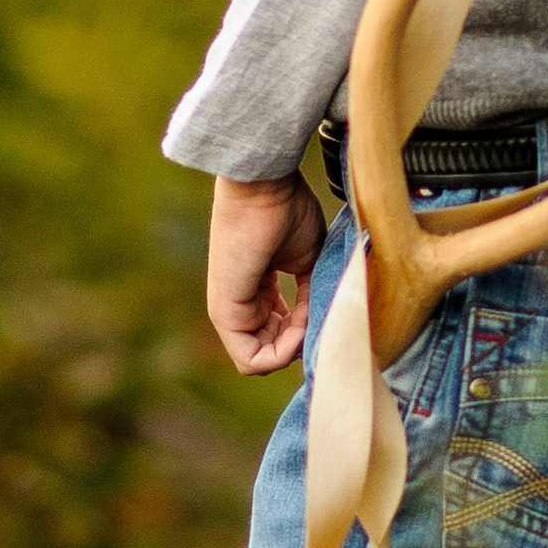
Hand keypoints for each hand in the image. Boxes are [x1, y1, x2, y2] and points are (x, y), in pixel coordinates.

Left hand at [206, 171, 327, 375]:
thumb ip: (312, 296)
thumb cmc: (286, 211)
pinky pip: (251, 359)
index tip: (322, 308)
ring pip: (262, 360)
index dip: (306, 332)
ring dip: (294, 347)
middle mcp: (240, 305)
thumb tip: (320, 327)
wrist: (264, 186)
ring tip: (309, 316)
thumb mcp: (309, 261)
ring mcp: (229, 311)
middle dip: (301, 343)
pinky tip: (298, 327)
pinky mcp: (224, 313)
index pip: (280, 335)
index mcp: (258, 293)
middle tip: (317, 315)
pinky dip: (282, 352)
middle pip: (272, 351)